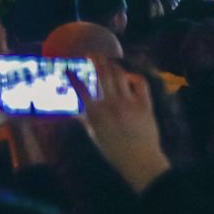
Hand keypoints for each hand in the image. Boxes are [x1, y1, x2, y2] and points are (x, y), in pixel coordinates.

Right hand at [70, 60, 169, 193]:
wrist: (139, 159)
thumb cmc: (113, 150)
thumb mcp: (95, 135)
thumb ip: (85, 119)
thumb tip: (75, 110)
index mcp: (95, 113)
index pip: (80, 89)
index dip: (73, 77)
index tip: (68, 68)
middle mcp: (111, 104)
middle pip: (103, 74)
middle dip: (96, 60)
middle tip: (91, 54)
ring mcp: (129, 102)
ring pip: (119, 75)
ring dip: (113, 65)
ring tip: (108, 62)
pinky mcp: (145, 104)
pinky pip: (140, 83)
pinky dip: (133, 77)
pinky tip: (129, 77)